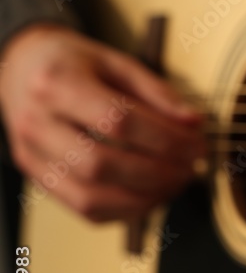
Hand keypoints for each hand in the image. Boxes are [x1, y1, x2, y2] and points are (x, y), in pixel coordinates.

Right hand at [0, 23, 204, 221]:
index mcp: (56, 83)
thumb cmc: (73, 63)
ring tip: (176, 182)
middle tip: (191, 168)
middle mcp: (36, 123)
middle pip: (102, 164)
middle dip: (158, 173)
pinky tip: (152, 194)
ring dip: (145, 198)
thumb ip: (157, 92)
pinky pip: (85, 210)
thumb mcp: (116, 62)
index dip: (166, 139)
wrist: (21, 68)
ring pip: (91, 197)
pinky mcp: (38, 178)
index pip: (117, 121)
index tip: (197, 144)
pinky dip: (126, 210)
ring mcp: (32, 155)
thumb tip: (194, 123)